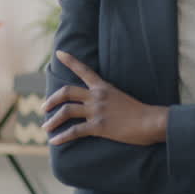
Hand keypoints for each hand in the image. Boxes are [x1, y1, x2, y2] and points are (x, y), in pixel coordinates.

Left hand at [42, 50, 167, 146]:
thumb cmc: (140, 112)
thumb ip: (107, 98)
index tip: (59, 52)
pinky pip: (75, 131)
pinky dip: (62, 137)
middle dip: (51, 100)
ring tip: (46, 127)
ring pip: (66, 111)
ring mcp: (97, 111)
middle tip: (44, 108)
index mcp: (103, 87)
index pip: (84, 70)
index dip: (70, 60)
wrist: (150, 121)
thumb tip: (97, 104)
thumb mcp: (121, 97)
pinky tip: (55, 141)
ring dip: (53, 120)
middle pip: (66, 92)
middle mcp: (97, 96)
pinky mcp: (99, 126)